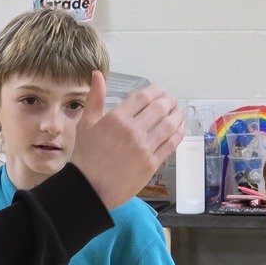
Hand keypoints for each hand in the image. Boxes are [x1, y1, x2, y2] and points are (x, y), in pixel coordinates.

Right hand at [71, 72, 184, 209]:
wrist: (90, 189)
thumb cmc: (86, 158)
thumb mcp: (85, 125)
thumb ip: (95, 98)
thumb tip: (97, 75)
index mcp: (116, 119)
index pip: (143, 97)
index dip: (155, 91)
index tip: (159, 92)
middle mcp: (133, 131)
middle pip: (160, 108)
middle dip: (169, 101)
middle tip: (171, 101)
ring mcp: (144, 148)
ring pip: (169, 125)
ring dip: (176, 115)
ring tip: (177, 112)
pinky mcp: (152, 163)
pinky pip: (171, 144)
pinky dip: (178, 133)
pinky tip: (179, 128)